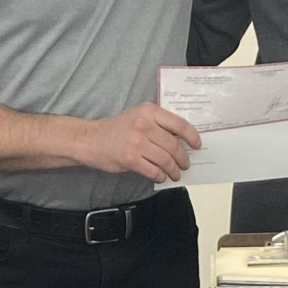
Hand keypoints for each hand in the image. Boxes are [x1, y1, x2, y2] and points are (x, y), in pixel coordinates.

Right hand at [77, 103, 202, 183]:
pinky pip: (153, 170)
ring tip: (175, 174)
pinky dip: (160, 176)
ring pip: (166, 160)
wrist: (90, 140)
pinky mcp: (130, 159)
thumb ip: (157, 124)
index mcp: (149, 111)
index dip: (192, 137)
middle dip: (183, 158)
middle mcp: (144, 125)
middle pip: (174, 145)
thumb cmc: (115, 129)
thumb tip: (180, 140)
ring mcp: (137, 142)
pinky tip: (161, 177)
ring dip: (174, 170)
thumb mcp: (138, 116)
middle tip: (185, 164)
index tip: (196, 145)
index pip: (179, 124)